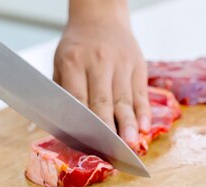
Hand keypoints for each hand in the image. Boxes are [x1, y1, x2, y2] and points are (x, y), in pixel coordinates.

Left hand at [54, 0, 150, 145]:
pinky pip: (141, 94)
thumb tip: (62, 129)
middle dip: (107, 128)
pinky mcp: (138, 66)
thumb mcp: (60, 63)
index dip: (82, 123)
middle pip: (103, 101)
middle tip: (110, 150)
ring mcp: (121, 64)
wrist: (101, 17)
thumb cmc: (77, 48)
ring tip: (132, 144)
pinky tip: (145, 127)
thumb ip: (62, 94)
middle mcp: (98, 62)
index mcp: (73, 61)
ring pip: (124, 100)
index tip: (84, 143)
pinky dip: (144, 112)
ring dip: (129, 124)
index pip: (78, 97)